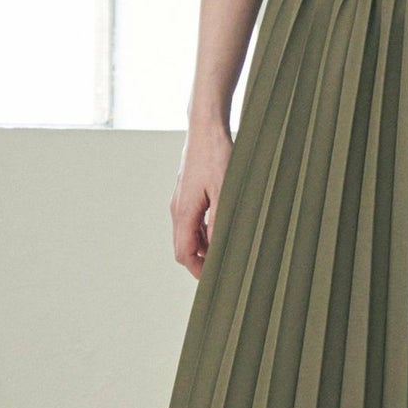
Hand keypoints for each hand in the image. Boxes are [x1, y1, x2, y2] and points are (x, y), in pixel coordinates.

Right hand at [170, 124, 233, 279]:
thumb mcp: (225, 191)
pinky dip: (206, 232)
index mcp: (183, 212)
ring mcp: (181, 201)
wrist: (206, 128)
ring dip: (205, 246)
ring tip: (229, 249)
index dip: (198, 270)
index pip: (183, 253)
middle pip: (184, 247)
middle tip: (225, 267)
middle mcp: (178, 209)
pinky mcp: (188, 194)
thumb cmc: (216, 155)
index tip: (215, 279)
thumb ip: (220, 222)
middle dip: (202, 261)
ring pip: (189, 235)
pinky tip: (224, 229)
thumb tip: (218, 248)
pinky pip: (193, 222)